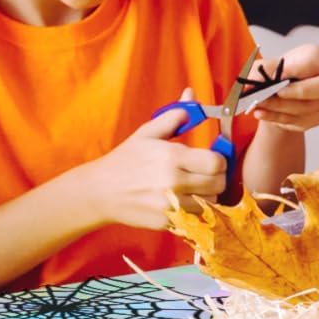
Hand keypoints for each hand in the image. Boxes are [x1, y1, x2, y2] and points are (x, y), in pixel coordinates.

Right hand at [76, 99, 231, 231]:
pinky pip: (196, 218)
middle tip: (205, 175)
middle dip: (216, 178)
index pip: (217, 162)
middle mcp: (174, 183)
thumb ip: (174, 116)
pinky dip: (195, 211)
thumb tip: (192, 96)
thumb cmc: (125, 160)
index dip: (218, 160)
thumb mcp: (147, 134)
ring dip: (207, 196)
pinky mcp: (167, 222)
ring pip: (211, 203)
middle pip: (219, 184)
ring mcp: (171, 206)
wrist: (100, 191)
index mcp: (172, 157)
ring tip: (193, 188)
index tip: (210, 160)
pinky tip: (183, 202)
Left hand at [247, 41, 318, 131]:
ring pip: (307, 107)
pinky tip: (262, 113)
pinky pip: (299, 120)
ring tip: (259, 103)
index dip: (299, 68)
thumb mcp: (270, 64)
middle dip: (297, 91)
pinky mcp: (318, 117)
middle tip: (277, 92)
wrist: (285, 89)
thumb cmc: (282, 72)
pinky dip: (277, 117)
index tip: (281, 73)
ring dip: (280, 106)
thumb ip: (261, 71)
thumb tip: (249, 85)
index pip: (316, 61)